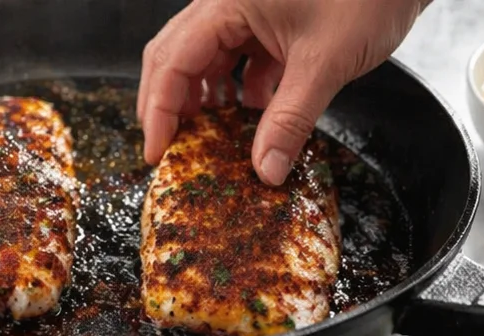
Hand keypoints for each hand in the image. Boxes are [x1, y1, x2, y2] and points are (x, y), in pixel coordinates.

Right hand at [138, 0, 427, 181]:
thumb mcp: (326, 63)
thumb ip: (290, 121)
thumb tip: (265, 171)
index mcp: (229, 1)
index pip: (172, 61)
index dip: (159, 112)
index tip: (158, 155)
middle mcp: (230, 0)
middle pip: (177, 55)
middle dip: (170, 105)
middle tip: (170, 151)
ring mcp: (250, 6)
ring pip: (206, 56)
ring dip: (204, 99)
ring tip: (208, 140)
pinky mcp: (273, 15)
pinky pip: (239, 55)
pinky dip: (239, 88)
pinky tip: (251, 117)